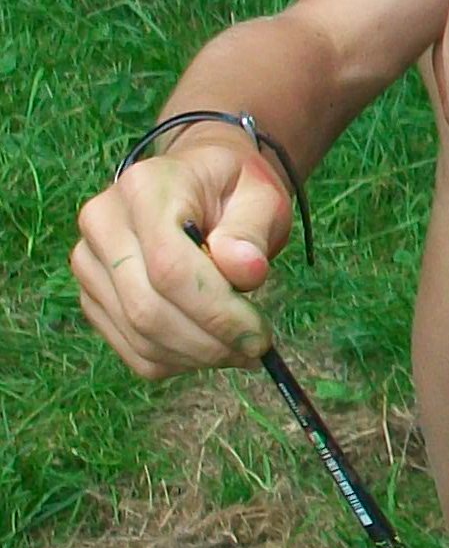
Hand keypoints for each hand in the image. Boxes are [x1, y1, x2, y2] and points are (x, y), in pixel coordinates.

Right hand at [73, 130, 291, 377]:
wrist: (202, 187)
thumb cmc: (235, 192)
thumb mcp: (260, 199)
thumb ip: (251, 233)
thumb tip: (246, 272)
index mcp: (144, 189)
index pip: (170, 268)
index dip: (216, 312)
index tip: (260, 337)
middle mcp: (102, 223)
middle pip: (147, 308)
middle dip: (208, 342)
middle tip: (255, 350)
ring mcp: (89, 261)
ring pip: (137, 335)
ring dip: (195, 356)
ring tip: (239, 350)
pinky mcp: (92, 294)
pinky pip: (129, 348)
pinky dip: (174, 361)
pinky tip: (208, 350)